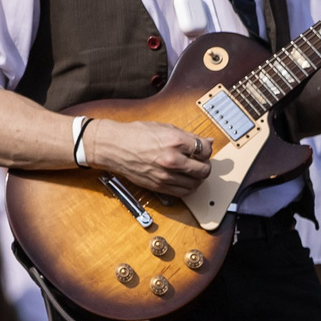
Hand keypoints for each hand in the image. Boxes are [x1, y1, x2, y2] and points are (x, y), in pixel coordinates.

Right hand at [86, 119, 212, 196]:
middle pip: (204, 170)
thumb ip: (189, 136)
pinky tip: (185, 180)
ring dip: (198, 178)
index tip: (203, 150)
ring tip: (192, 171)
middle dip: (205, 165)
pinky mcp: (158, 186)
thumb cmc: (136, 135)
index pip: (205, 150)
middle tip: (200, 162)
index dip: (207, 150)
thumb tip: (208, 141)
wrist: (113, 147)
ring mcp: (165, 175)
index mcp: (175, 142)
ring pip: (196, 184)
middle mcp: (172, 160)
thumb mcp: (165, 128)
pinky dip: (188, 187)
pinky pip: (182, 192)